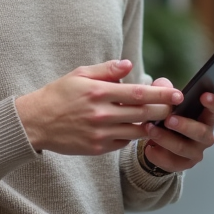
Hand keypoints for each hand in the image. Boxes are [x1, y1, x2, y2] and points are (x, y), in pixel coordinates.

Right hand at [15, 60, 181, 155]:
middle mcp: (102, 114)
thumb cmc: (59, 94)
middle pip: (144, 114)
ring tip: (160, 118)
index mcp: (99, 92)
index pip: (139, 94)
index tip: (178, 94)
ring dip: (151, 125)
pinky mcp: (97, 148)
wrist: (35, 122)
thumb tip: (130, 65)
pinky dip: (133, 135)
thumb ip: (107, 70)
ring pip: (137, 131)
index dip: (162, 95)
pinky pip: (124, 142)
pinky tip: (137, 128)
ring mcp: (100, 134)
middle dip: (164, 111)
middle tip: (176, 106)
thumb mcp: (80, 75)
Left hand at [140, 87, 213, 172]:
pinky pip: (172, 162)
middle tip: (169, 119)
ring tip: (150, 130)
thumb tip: (162, 86)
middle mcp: (205, 135)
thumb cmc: (168, 115)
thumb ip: (164, 90)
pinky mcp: (183, 164)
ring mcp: (196, 152)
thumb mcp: (165, 100)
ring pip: (183, 148)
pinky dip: (159, 155)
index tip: (204, 96)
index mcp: (206, 117)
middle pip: (201, 132)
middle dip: (185, 125)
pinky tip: (149, 148)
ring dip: (166, 139)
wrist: (158, 140)